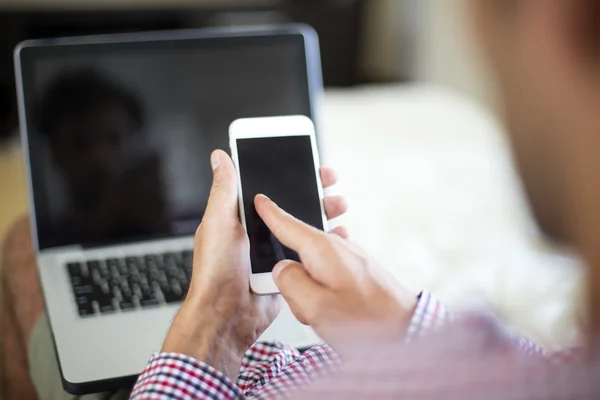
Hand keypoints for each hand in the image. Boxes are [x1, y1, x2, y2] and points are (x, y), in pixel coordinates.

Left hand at [162, 150, 347, 378]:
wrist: (227, 316)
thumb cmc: (216, 271)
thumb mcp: (218, 223)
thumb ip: (224, 190)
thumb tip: (220, 157)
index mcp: (239, 216)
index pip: (266, 186)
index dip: (286, 172)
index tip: (306, 161)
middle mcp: (257, 231)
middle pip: (290, 204)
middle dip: (312, 191)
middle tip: (329, 183)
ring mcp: (273, 250)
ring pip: (301, 227)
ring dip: (321, 214)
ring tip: (338, 205)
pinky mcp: (286, 269)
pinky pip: (307, 253)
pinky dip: (323, 244)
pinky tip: (336, 237)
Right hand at [254, 194, 416, 349]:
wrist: (408, 330)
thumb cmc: (369, 320)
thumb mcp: (316, 307)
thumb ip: (289, 284)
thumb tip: (281, 270)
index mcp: (322, 249)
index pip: (288, 223)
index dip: (270, 212)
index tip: (260, 200)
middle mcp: (337, 247)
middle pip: (297, 250)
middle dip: (295, 282)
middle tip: (306, 307)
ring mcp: (348, 257)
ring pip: (312, 268)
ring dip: (311, 295)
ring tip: (325, 319)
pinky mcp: (356, 269)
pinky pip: (326, 276)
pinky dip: (323, 295)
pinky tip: (333, 314)